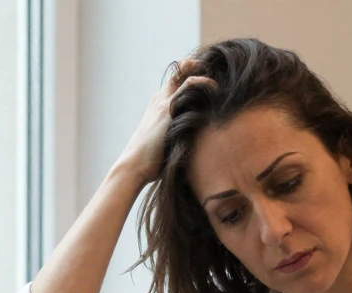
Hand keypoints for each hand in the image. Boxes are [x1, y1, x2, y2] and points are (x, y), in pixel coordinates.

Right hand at [115, 59, 216, 185]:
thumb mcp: (165, 143)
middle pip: (177, 72)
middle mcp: (159, 99)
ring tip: (218, 77)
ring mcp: (162, 102)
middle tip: (215, 72)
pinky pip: (189, 84)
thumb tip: (196, 146)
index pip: (174, 83)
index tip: (208, 82)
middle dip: (195, 67)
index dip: (190, 77)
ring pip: (182, 72)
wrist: (133, 166)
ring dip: (200, 70)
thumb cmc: (149, 162)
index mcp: (157, 107)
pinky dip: (204, 82)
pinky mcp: (168, 108)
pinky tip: (215, 88)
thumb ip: (178, 137)